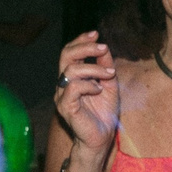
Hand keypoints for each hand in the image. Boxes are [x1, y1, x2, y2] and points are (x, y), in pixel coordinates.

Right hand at [54, 32, 118, 153]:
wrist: (101, 138)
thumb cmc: (104, 113)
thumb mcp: (109, 84)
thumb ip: (106, 66)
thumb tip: (104, 48)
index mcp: (72, 77)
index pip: (69, 52)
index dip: (80, 41)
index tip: (95, 34)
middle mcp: (64, 84)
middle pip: (65, 56)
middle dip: (84, 47)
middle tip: (102, 47)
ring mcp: (62, 95)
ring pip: (70, 71)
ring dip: (94, 69)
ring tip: (109, 75)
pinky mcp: (64, 107)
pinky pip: (73, 88)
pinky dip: (89, 85)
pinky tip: (99, 90)